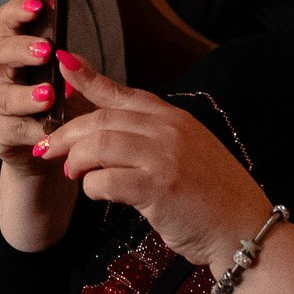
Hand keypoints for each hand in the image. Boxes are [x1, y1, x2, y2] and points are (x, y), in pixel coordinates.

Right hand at [0, 0, 70, 170]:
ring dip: (26, 95)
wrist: (49, 149)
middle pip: (0, 52)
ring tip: (48, 95)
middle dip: (22, 49)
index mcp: (15, 50)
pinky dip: (33, 130)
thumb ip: (75, 70)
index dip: (19, 10)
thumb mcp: (72, 84)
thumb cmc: (59, 108)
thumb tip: (72, 60)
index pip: (8, 21)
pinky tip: (48, 130)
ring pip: (3, 96)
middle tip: (46, 50)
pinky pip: (13, 130)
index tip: (38, 4)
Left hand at [35, 52, 275, 274]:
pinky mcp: (158, 189)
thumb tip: (107, 128)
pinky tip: (97, 193)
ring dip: (77, 160)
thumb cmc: (212, 195)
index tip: (62, 64)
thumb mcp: (185, 151)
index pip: (122, 93)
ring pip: (99, 145)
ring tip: (71, 173)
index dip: (88, 78)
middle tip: (49, 147)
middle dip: (67, 132)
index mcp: (174, 118)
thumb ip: (151, 135)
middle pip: (102, 119)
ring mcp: (164, 158)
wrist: (244, 229)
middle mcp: (169, 131)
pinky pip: (107, 180)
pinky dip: (93, 187)